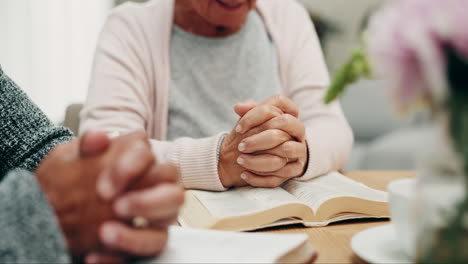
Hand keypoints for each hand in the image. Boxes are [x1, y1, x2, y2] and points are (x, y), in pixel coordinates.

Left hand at [36, 131, 182, 260]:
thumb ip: (87, 146)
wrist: (60, 208)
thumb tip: (98, 137)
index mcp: (141, 162)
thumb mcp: (73, 159)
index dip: (131, 168)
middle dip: (147, 202)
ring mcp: (156, 216)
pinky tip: (94, 255)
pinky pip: (147, 251)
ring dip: (137, 234)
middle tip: (116, 207)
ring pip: (167, 225)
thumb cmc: (74, 179)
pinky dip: (119, 256)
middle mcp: (157, 188)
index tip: (103, 187)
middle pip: (174, 192)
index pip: (149, 156)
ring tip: (105, 233)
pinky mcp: (148, 240)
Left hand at [235, 95, 308, 186]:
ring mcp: (299, 150)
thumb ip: (248, 111)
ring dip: (261, 157)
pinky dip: (260, 177)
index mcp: (288, 115)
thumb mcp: (257, 121)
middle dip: (260, 137)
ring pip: (287, 149)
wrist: (274, 155)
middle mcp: (298, 131)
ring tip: (241, 160)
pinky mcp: (296, 169)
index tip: (238, 128)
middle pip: (285, 123)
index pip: (278, 103)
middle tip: (240, 146)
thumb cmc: (263, 134)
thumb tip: (238, 107)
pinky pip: (283, 173)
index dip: (256, 114)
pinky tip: (244, 174)